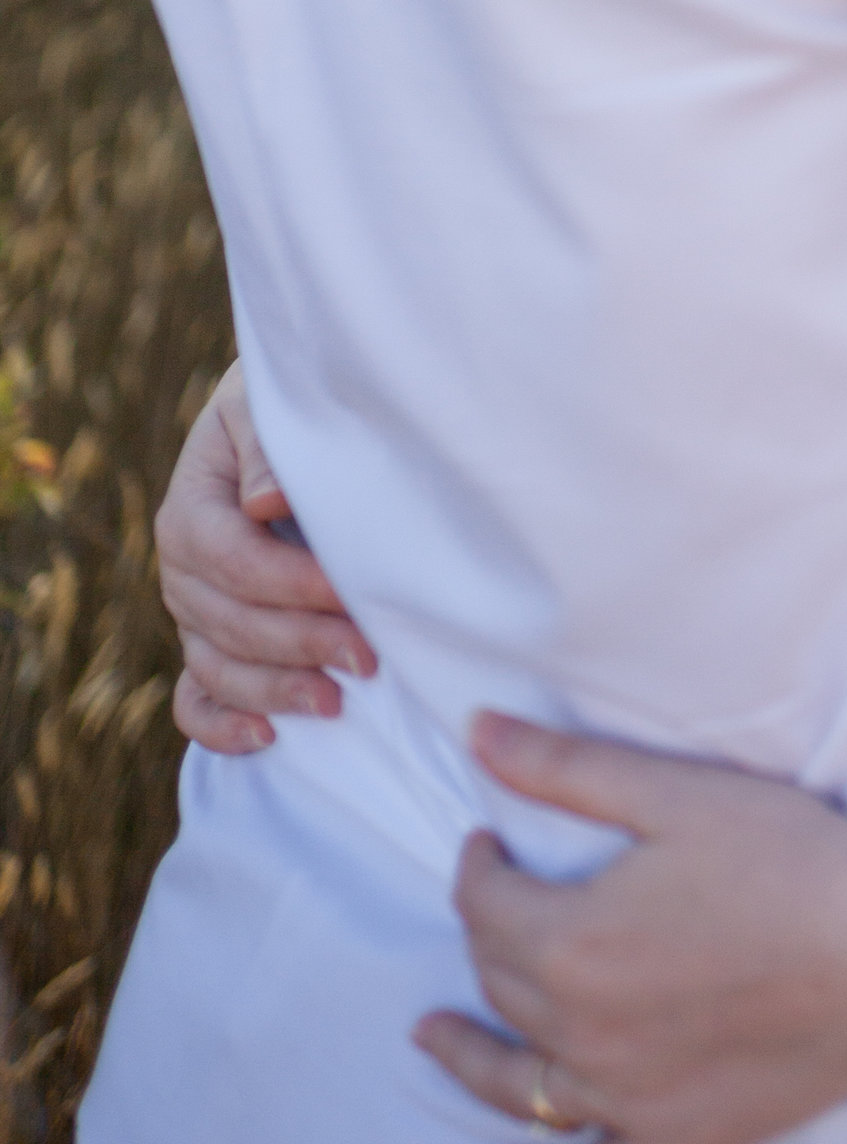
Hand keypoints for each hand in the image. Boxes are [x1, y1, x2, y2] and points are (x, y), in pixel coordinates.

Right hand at [157, 362, 375, 751]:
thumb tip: (264, 502)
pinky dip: (220, 726)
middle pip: (231, 623)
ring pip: (218, 668)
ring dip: (275, 691)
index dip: (292, 585)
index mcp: (192, 509)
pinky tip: (266, 738)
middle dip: (301, 644)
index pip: (235, 561)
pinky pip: (195, 699)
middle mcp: (182, 569)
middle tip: (368, 657)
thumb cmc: (288, 410)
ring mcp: (192, 613)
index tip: (350, 593)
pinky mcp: (208, 643)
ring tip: (335, 703)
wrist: (284, 425)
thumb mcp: (270, 405)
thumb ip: (267, 445)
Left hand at [417, 713, 846, 1143]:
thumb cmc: (784, 856)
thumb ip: (564, 767)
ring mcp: (625, 1100)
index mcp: (569, 943)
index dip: (478, 866)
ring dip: (467, 1061)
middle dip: (485, 936)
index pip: (486, 906)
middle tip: (496, 904)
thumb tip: (477, 732)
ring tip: (433, 1040)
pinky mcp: (675, 1142)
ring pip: (518, 1085)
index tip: (489, 842)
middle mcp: (581, 1033)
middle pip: (499, 985)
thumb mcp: (669, 793)